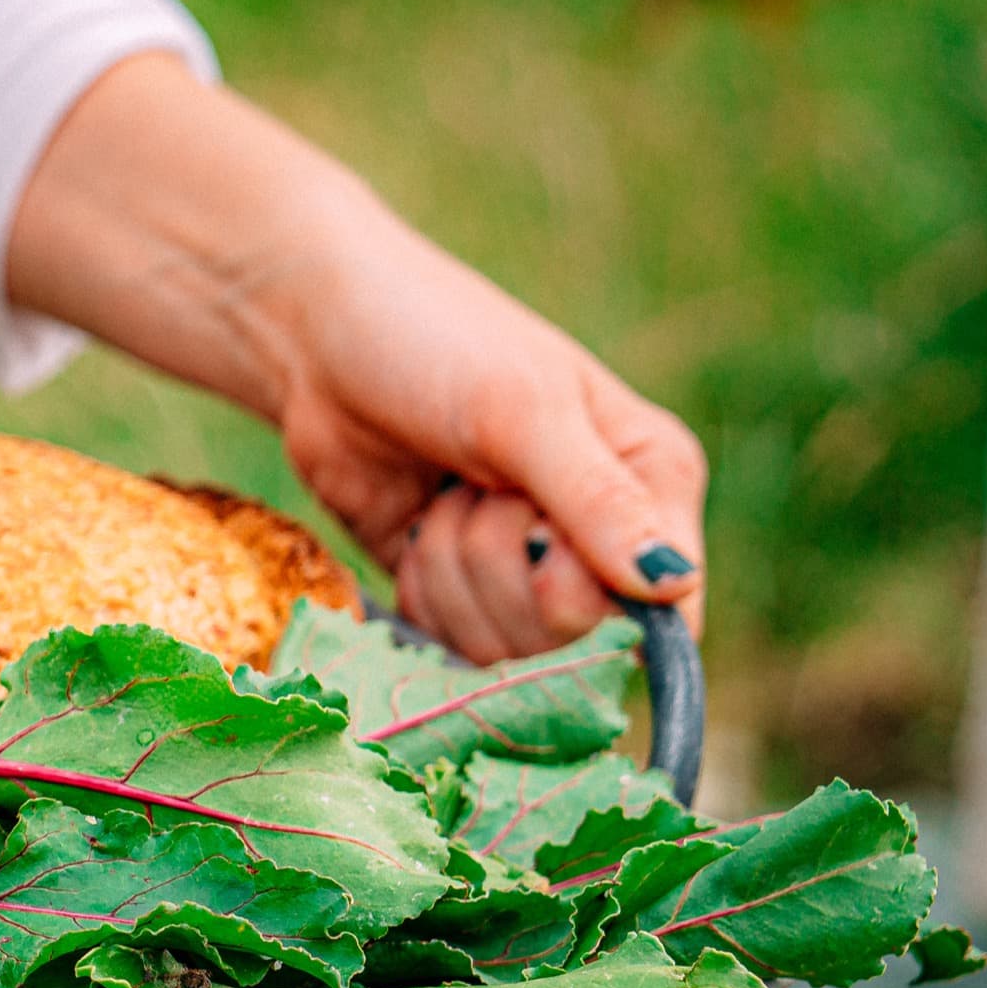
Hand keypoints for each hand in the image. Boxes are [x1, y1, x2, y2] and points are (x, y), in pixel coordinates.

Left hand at [8, 55, 704, 662]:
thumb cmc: (431, 341)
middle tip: (474, 485)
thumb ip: (595, 500)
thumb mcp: (520, 411)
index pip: (665, 613)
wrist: (313, 337)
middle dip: (501, 567)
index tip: (538, 540)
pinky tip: (410, 525)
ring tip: (442, 491)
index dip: (592, 602)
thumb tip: (673, 585)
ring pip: (502, 649)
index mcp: (652, 483)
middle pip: (572, 642)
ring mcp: (523, 569)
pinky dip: (419, 590)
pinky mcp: (455, 590)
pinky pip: (448, 644)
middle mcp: (602, 537)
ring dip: (451, 571)